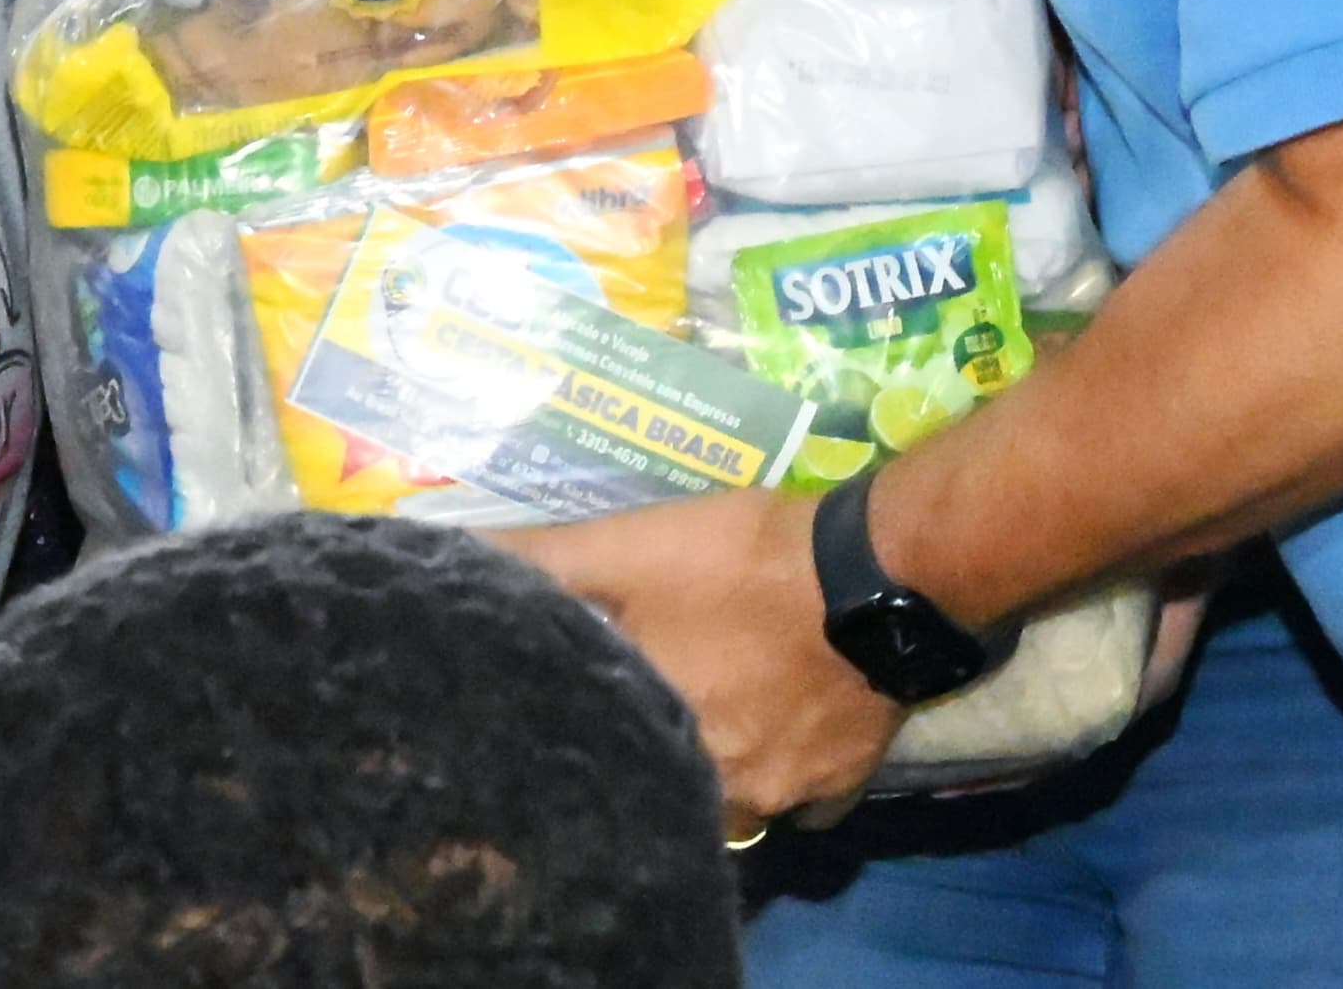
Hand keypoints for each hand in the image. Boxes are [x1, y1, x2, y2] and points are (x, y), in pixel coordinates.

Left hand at [500, 492, 899, 833]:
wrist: (884, 571)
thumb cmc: (745, 561)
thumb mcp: (629, 545)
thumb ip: (542, 560)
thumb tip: (459, 560)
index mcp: (656, 738)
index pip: (595, 753)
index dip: (580, 725)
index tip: (570, 699)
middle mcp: (714, 789)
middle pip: (662, 781)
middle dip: (647, 747)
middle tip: (641, 699)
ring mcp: (782, 794)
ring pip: (728, 794)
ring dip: (711, 759)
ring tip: (706, 707)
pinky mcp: (840, 781)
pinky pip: (799, 797)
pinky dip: (782, 768)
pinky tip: (772, 724)